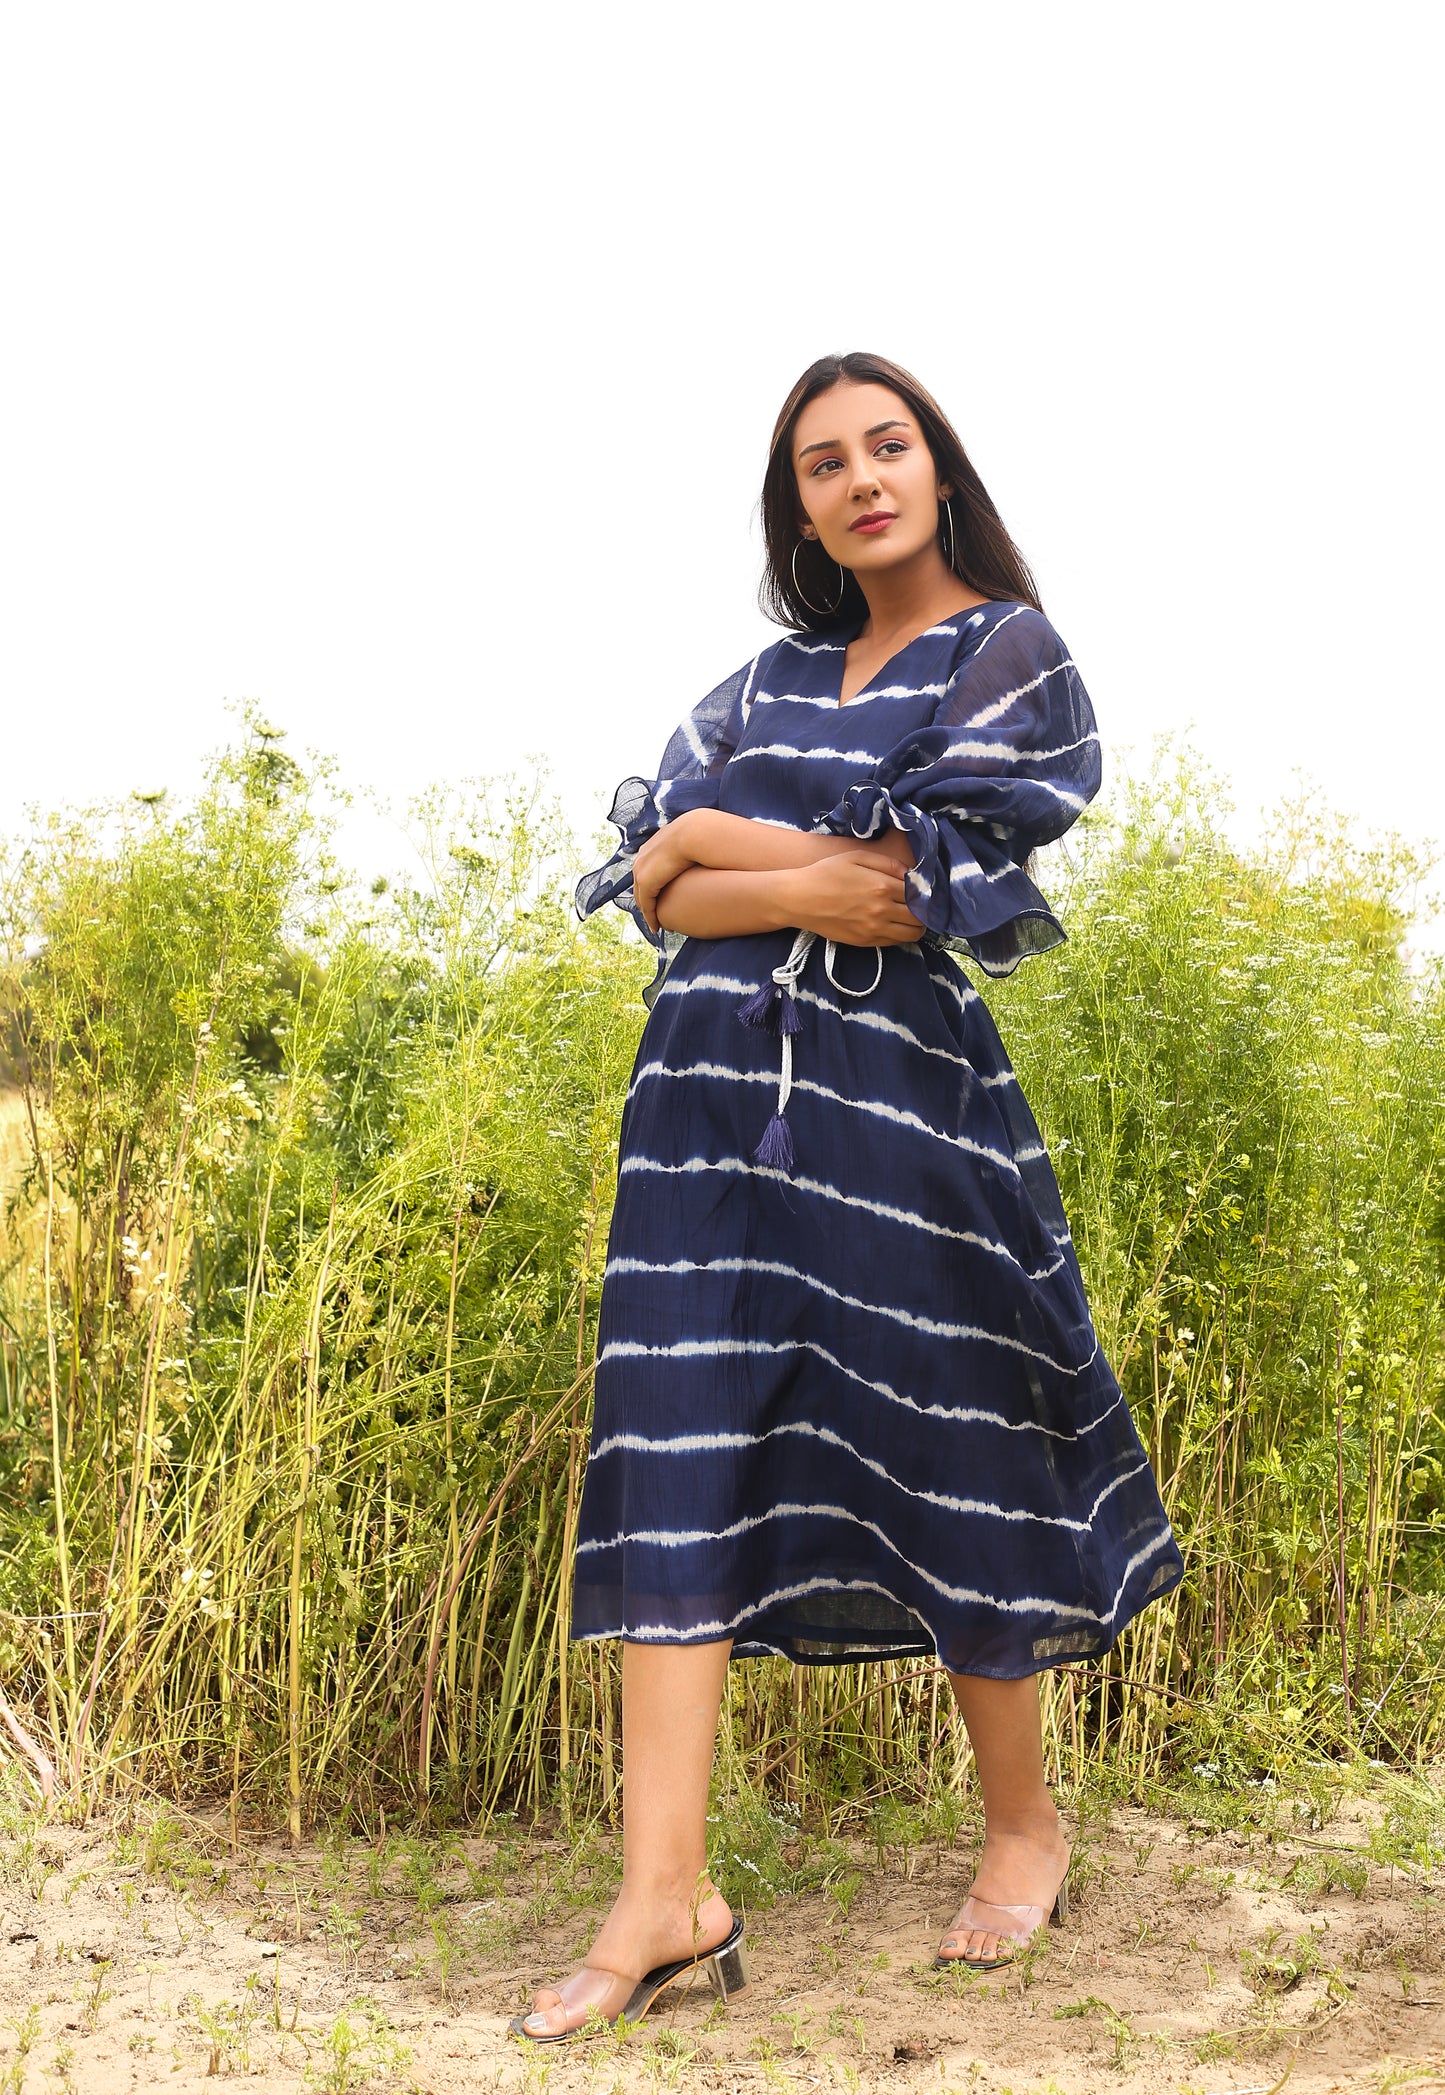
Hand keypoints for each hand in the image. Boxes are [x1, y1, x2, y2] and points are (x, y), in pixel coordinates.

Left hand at [632, 816, 701, 935]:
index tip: (664, 899)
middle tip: (657, 917)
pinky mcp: (645, 881)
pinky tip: (657, 927)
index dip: (655, 886)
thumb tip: (703, 857)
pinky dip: (650, 917)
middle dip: (647, 902)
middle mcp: (643, 857)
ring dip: (648, 912)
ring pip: (641, 897)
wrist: (697, 834)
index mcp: (654, 846)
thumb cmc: (704, 838)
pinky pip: (646, 905)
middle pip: (640, 885)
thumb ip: (692, 852)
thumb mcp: (695, 844)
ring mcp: (642, 869)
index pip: (648, 870)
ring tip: (658, 925)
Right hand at [793, 849, 924, 946]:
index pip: (919, 894)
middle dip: (924, 912)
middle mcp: (881, 910)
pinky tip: (893, 924)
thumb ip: (888, 863)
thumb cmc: (826, 873)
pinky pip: (894, 942)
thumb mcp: (857, 856)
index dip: (925, 894)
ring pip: (911, 934)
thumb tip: (912, 874)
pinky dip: (900, 935)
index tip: (923, 892)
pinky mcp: (864, 941)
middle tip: (920, 906)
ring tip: (909, 917)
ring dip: (916, 927)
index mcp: (882, 885)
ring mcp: (873, 928)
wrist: (799, 899)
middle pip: (920, 917)